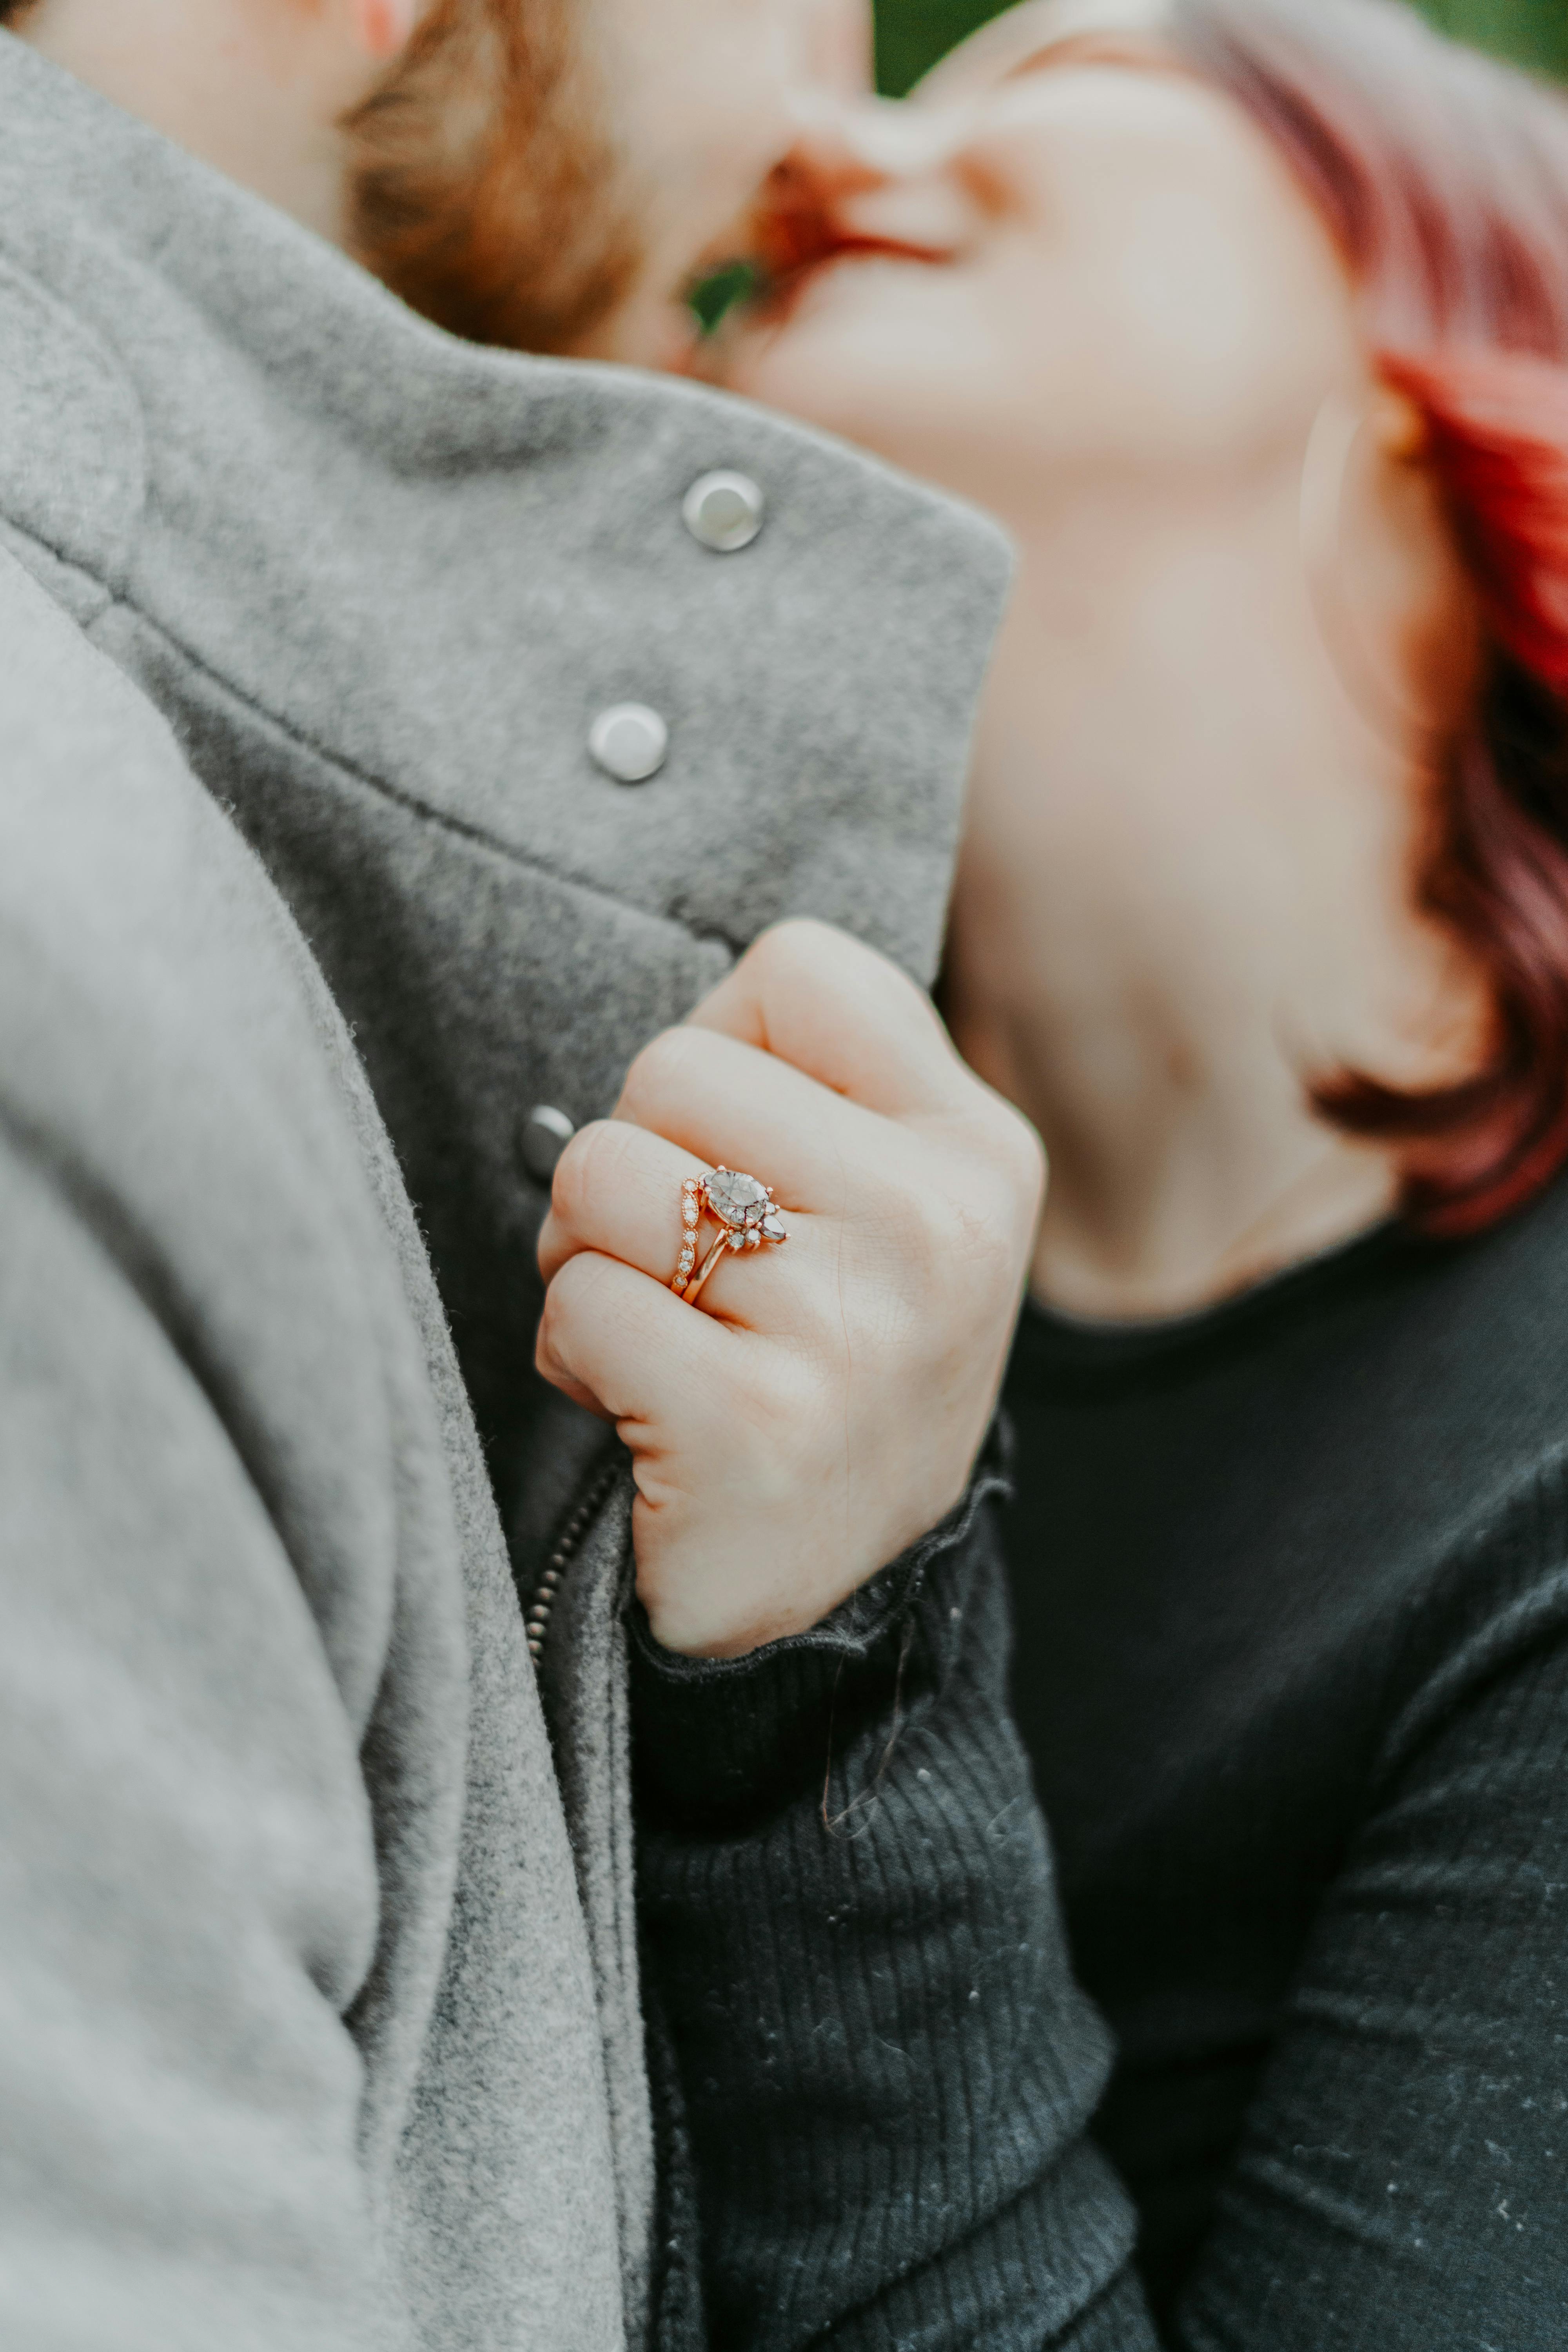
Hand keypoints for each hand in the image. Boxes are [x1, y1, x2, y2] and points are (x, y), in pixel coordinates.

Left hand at [536, 920, 1043, 1657]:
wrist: (833, 1592)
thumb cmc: (824, 1360)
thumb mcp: (876, 1205)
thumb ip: (810, 1087)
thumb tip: (696, 1012)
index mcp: (975, 1148)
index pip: (794, 969)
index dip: (721, 1049)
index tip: (742, 1149)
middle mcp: (937, 1226)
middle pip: (670, 1069)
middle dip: (635, 1163)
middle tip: (682, 1266)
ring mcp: (855, 1330)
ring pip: (601, 1175)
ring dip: (588, 1258)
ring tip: (664, 1330)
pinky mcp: (755, 1426)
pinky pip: (578, 1303)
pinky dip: (574, 1353)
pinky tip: (641, 1407)